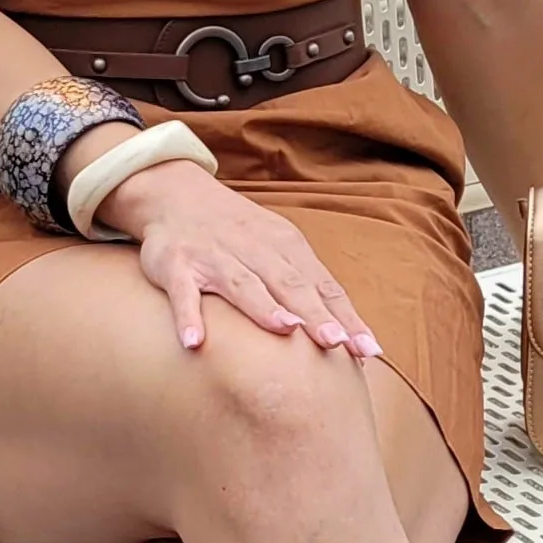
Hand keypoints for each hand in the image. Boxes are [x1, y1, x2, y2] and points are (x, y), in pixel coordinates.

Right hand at [109, 159, 379, 360]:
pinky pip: (182, 293)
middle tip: (336, 341)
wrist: (175, 193)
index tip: (368, 349)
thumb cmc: (237, 231)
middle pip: (289, 284)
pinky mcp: (175, 265)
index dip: (345, 316)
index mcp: (284, 245)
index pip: (322, 285)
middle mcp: (253, 249)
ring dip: (263, 307)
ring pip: (242, 283)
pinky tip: (194, 342)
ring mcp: (213, 257)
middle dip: (314, 312)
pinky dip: (188, 316)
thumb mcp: (276, 246)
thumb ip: (305, 282)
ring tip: (285, 331)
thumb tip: (345, 330)